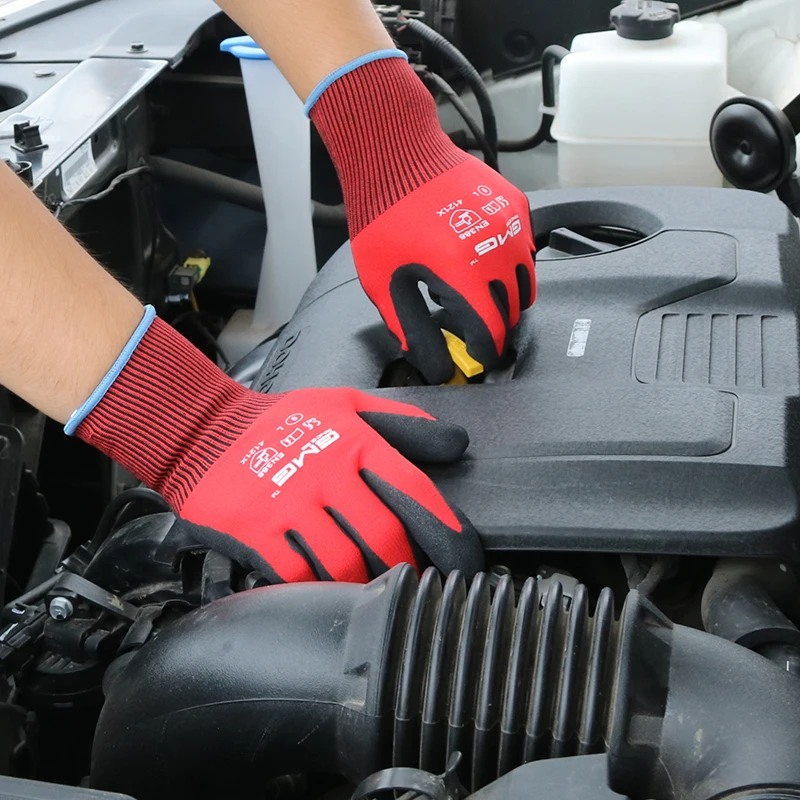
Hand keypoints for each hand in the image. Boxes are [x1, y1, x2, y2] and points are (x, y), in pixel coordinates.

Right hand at [75, 316, 483, 582]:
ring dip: (366, 584)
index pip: (415, 492)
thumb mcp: (346, 405)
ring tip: (378, 590)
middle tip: (420, 584)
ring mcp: (289, 506)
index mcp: (355, 444)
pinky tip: (328, 592)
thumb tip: (457, 443)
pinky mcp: (256, 532)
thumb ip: (403, 423)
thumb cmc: (282, 422)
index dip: (448, 533)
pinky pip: (296, 575)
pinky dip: (317, 590)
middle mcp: (326, 475)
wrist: (205, 432)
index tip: (466, 563)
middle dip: (408, 567)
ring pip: (344, 564)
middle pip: (385, 537)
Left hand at [354, 156, 535, 383]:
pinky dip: (509, 266)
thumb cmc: (385, 214)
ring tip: (476, 296)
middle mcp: (496, 248)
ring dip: (506, 298)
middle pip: (513, 310)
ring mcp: (511, 225)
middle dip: (494, 325)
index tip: (480, 357)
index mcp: (462, 271)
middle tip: (469, 325)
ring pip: (526, 283)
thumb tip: (435, 362)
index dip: (487, 352)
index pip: (493, 330)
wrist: (397, 153)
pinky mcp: (516, 207)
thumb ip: (411, 329)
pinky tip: (480, 262)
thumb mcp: (385, 281)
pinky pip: (525, 251)